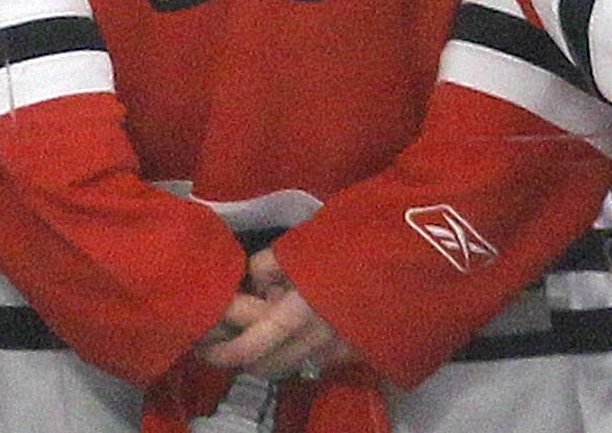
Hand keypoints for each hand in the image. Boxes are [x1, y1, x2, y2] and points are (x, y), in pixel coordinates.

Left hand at [201, 251, 360, 379]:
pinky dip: (298, 351)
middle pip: (267, 366)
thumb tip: (253, 285)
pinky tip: (295, 330)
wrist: (408, 258)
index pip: (250, 349)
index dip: (223, 354)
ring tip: (258, 331)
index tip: (204, 348)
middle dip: (242, 359)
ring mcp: (340, 352)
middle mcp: (317, 342)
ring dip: (270, 356)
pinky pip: (317, 360)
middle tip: (224, 340)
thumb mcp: (298, 247)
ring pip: (292, 365)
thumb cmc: (348, 245)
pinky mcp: (359, 353)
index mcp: (297, 314)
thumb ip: (266, 268)